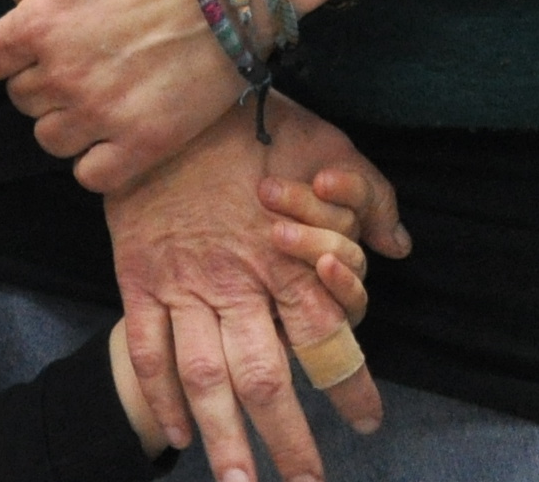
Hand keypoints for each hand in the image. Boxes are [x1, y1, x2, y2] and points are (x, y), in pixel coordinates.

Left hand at [0, 0, 251, 191]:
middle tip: (82, 55)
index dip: (13, 45)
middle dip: (42, 77)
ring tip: (99, 90)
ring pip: (51, 138)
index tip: (44, 35)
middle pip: (21, 98)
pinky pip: (92, 175)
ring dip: (66, 118)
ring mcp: (103, 113)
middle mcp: (64, 74)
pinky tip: (115, 128)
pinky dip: (96, 159)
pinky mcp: (145, 142)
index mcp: (41, 22)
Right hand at [109, 97, 405, 481]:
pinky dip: (160, 396)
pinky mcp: (139, 279)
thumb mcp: (328, 146)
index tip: (369, 422)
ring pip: (206, 377)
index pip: (327, 334)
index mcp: (287, 254)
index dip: (350, 384)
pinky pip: (148, 348)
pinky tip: (175, 434)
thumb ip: (370, 197)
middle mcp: (238, 282)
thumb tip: (398, 244)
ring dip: (224, 439)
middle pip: (266, 376)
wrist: (168, 99)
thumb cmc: (254, 123)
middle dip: (288, 440)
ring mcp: (183, 285)